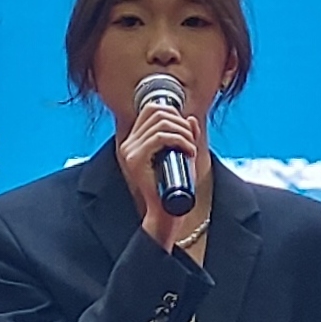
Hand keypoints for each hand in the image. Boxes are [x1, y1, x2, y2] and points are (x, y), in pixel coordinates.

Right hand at [116, 84, 208, 254]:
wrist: (166, 213)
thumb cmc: (175, 188)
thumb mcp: (183, 155)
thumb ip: (185, 136)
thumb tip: (191, 119)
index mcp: (136, 141)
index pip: (152, 109)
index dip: (174, 113)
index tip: (187, 131)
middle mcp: (129, 144)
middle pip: (157, 112)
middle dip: (181, 123)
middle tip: (191, 142)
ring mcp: (130, 151)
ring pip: (161, 123)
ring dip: (183, 133)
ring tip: (191, 150)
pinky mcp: (135, 160)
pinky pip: (160, 137)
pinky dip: (180, 141)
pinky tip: (188, 153)